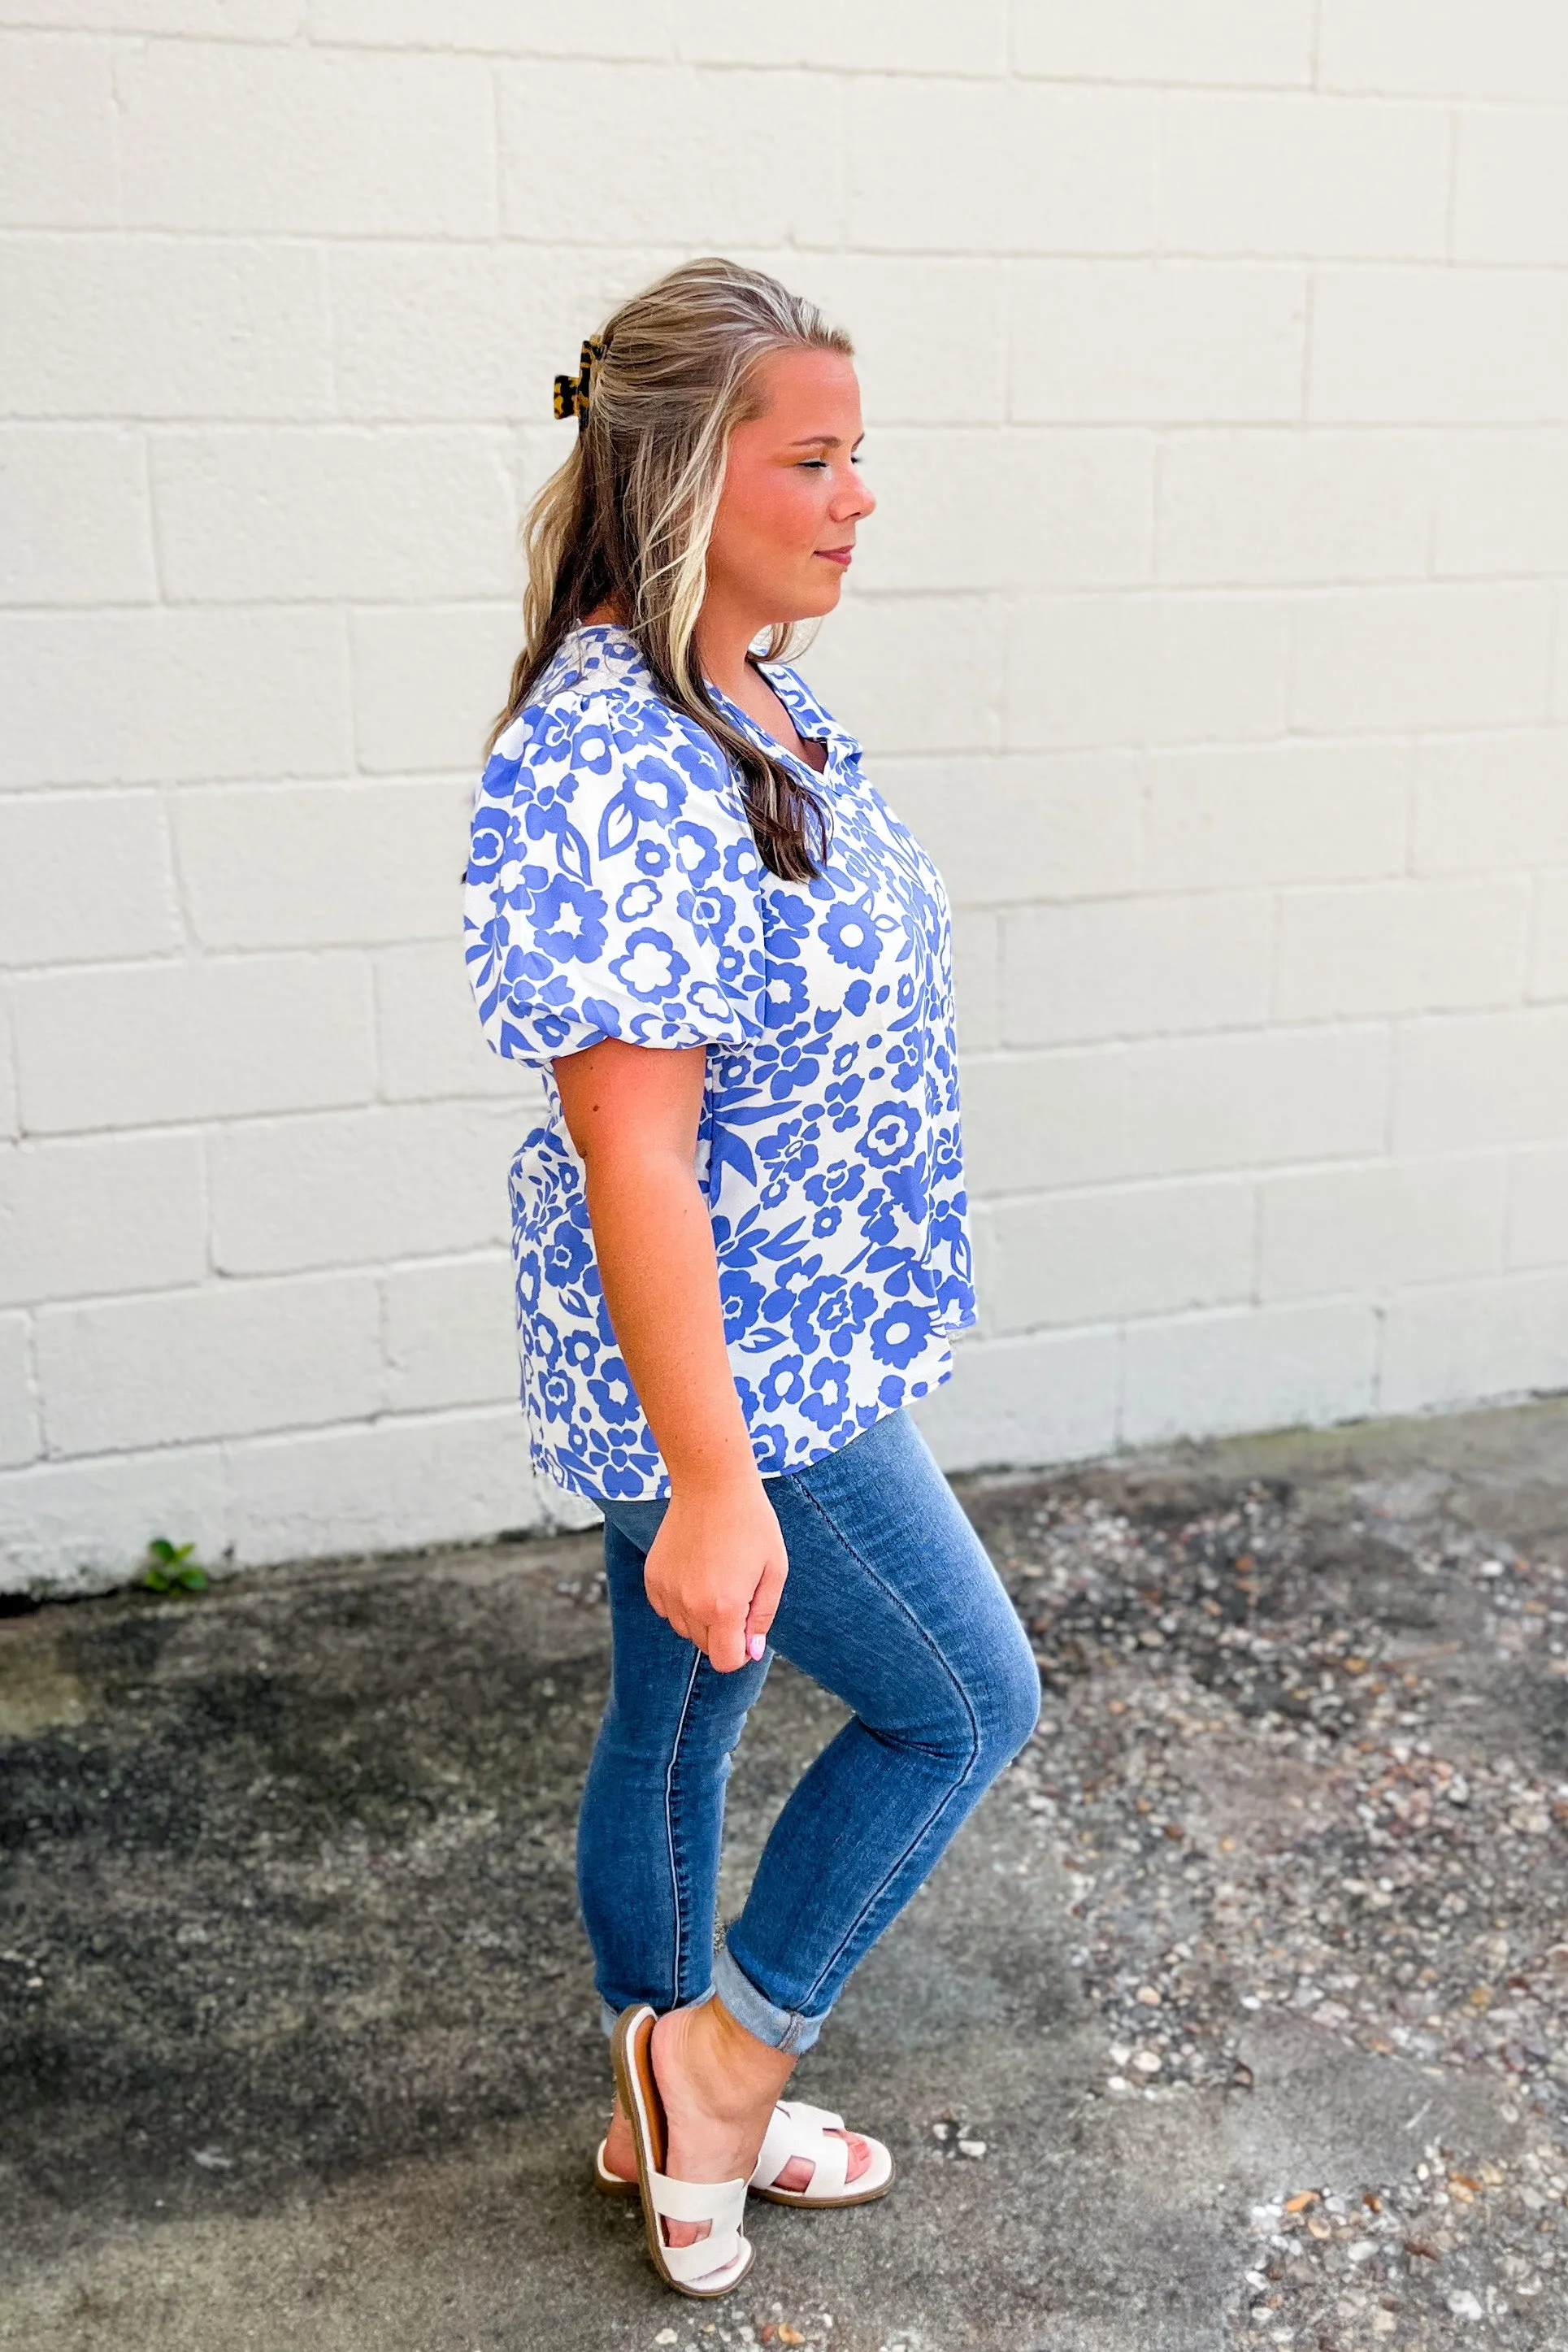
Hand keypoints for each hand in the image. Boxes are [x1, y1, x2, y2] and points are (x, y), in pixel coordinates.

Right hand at [642, 1476, 787, 1672]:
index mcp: (724, 1608)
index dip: (741, 1651)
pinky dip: (679, 1601)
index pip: (726, 1661)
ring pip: (684, 1628)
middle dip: (723, 1630)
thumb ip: (763, 1615)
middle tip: (737, 1591)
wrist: (712, 1484)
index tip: (747, 1629)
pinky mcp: (653, 1577)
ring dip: (700, 1616)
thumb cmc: (751, 1523)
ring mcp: (667, 1592)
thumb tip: (751, 1650)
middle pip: (705, 1645)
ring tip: (716, 1577)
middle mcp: (690, 1606)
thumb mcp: (774, 1570)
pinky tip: (695, 1572)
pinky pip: (666, 1608)